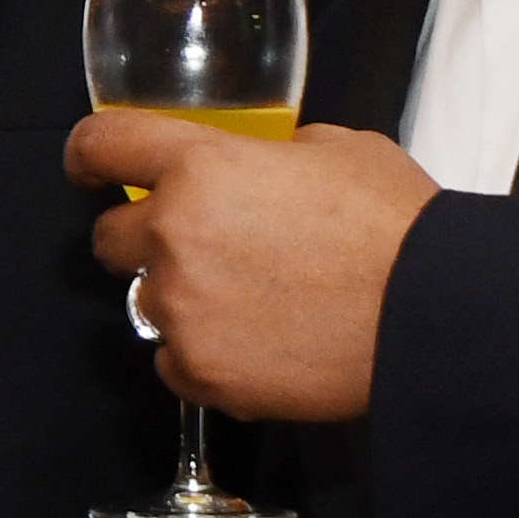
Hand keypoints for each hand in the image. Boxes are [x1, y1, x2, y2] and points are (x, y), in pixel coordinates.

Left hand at [70, 113, 437, 423]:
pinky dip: (203, 354)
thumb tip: (261, 164)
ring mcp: (181, 310)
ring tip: (249, 303)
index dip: (89, 154)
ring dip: (181, 300)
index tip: (90, 166)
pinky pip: (173, 361)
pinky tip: (256, 344)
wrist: (429, 316)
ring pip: (145, 303)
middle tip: (201, 248)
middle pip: (110, 237)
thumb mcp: (337, 149)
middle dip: (145, 240)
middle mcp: (174, 236)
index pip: (103, 146)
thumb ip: (273, 153)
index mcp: (200, 166)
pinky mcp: (200, 372)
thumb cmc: (396, 228)